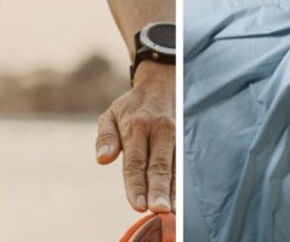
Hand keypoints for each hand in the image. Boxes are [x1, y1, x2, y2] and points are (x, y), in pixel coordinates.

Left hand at [96, 61, 175, 213]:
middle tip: (158, 209)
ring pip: (176, 166)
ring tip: (173, 209)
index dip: (136, 184)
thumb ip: (105, 137)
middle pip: (158, 165)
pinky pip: (185, 162)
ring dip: (174, 189)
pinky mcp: (187, 136)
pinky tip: (182, 199)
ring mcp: (177, 133)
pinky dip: (184, 182)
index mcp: (137, 125)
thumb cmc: (133, 105)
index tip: (137, 205)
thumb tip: (103, 159)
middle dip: (158, 189)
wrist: (164, 81)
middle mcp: (160, 129)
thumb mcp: (111, 114)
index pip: (135, 161)